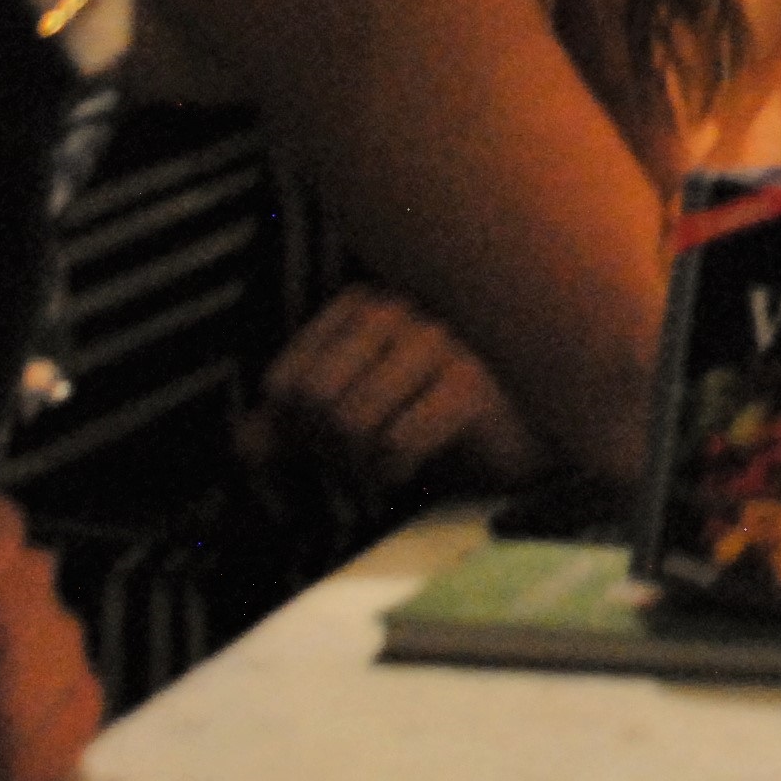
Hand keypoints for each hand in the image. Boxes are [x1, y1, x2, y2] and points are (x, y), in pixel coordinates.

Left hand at [243, 286, 548, 500]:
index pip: (285, 383)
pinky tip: (410, 473)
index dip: (289, 439)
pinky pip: (393, 447)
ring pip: (348, 425)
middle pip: (313, 404)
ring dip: (357, 470)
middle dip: (326, 454)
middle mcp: (399, 309)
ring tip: (381, 473)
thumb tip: (245, 445)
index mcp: (363, 304)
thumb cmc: (437, 417)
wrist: (534, 429)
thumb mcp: (355, 414)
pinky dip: (390, 476)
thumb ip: (291, 424)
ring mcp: (438, 341)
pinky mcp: (470, 383)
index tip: (316, 465)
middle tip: (357, 471)